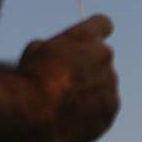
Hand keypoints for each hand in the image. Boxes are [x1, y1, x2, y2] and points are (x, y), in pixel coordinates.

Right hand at [18, 15, 118, 141]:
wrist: (36, 114)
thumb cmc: (30, 79)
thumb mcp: (35, 50)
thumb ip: (55, 47)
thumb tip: (58, 55)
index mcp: (87, 35)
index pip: (103, 24)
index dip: (97, 31)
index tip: (91, 41)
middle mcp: (104, 55)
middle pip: (102, 57)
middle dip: (89, 65)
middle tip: (67, 80)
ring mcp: (111, 82)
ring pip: (105, 83)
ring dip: (92, 89)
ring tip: (66, 104)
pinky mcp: (111, 107)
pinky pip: (106, 106)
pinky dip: (94, 111)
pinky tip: (74, 117)